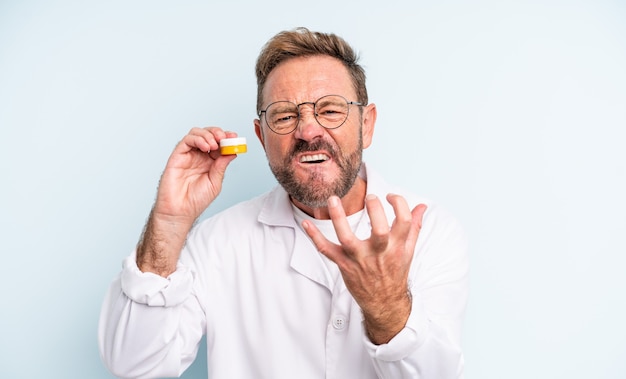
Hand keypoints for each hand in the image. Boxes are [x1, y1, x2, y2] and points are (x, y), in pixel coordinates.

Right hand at [154, 127, 237, 223]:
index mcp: (210, 162)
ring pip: (196, 133)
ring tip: (214, 144)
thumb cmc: (196, 200)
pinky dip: (197, 139)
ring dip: (208, 134)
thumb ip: (222, 166)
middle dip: (218, 133)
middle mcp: (199, 156)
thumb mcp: (215, 182)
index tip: (234, 137)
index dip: (227, 138)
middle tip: (225, 138)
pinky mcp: (177, 156)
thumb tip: (232, 151)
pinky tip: (206, 147)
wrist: (181, 211)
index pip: (219, 143)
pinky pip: (186, 141)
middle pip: (208, 135)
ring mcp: (188, 155)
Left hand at [302, 194, 426, 343]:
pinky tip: (306, 223)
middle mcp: (378, 253)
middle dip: (375, 211)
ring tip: (333, 199)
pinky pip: (327, 250)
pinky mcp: (344, 265)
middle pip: (379, 230)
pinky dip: (315, 237)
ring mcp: (359, 259)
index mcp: (396, 246)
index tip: (390, 196)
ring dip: (338, 219)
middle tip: (370, 197)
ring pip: (347, 239)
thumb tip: (422, 206)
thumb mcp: (408, 250)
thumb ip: (414, 226)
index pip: (404, 221)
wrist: (384, 302)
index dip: (399, 204)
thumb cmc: (394, 272)